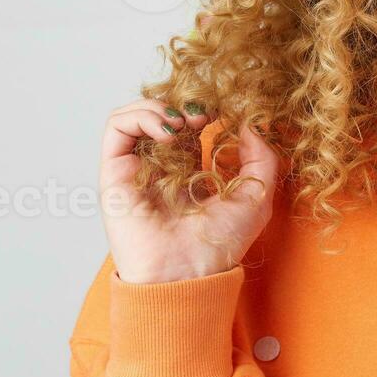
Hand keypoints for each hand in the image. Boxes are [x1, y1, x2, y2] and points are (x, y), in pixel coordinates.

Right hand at [99, 100, 279, 283]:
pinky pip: (116, 127)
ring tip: (185, 122)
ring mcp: (135, 168)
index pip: (189, 124)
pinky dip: (140, 116)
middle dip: (184, 104)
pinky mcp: (114, 172)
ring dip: (162, 106)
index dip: (205, 109)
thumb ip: (262, 155)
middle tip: (204, 114)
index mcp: (188, 171)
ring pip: (136, 115)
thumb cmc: (221, 243)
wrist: (189, 272)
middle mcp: (159, 167)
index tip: (224, 111)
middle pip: (163, 114)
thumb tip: (250, 121)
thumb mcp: (257, 192)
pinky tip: (168, 131)